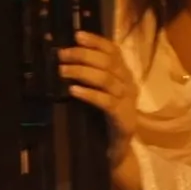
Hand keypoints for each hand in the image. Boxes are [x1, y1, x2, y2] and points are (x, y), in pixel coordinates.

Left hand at [59, 32, 144, 189]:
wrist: (116, 154)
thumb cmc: (102, 123)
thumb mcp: (96, 95)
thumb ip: (88, 78)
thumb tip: (62, 60)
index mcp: (124, 76)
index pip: (114, 51)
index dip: (96, 41)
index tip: (76, 35)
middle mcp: (129, 86)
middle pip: (109, 62)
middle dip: (83, 55)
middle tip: (62, 55)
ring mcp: (128, 103)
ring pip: (107, 80)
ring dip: (82, 72)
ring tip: (62, 71)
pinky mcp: (123, 120)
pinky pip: (107, 103)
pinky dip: (89, 94)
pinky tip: (73, 91)